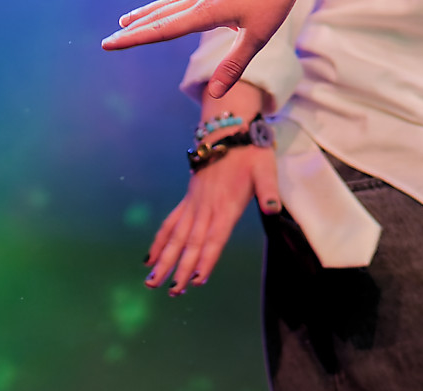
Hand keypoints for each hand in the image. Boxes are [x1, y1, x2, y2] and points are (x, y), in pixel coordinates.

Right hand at [102, 0, 305, 98]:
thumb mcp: (258, 35)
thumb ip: (235, 64)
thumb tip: (216, 94)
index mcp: (204, 14)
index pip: (161, 30)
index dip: (134, 39)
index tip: (108, 44)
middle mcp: (201, 0)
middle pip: (160, 17)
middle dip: (134, 30)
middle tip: (108, 39)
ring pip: (172, 3)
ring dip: (149, 12)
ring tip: (127, 17)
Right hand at [144, 145, 279, 295]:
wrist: (230, 130)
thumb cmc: (252, 152)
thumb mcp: (266, 169)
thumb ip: (268, 191)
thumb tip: (273, 209)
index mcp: (226, 205)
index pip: (214, 238)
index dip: (206, 259)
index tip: (197, 280)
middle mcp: (206, 208)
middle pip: (191, 242)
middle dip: (181, 268)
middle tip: (172, 292)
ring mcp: (194, 204)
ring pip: (176, 236)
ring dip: (164, 260)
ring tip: (152, 282)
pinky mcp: (188, 199)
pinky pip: (170, 223)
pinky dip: (159, 241)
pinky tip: (149, 259)